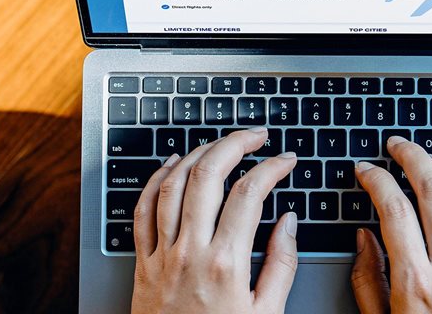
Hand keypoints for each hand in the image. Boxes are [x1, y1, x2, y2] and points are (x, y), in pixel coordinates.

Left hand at [131, 127, 298, 313]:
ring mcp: (162, 253)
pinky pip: (142, 209)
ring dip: (198, 153)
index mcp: (226, 263)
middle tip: (256, 135)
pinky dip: (156, 179)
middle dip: (235, 143)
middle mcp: (191, 251)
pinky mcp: (142, 261)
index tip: (286, 160)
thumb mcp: (267, 312)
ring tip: (220, 143)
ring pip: (173, 183)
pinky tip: (172, 164)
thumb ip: (282, 263)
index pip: (250, 193)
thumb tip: (288, 221)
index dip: (272, 167)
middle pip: (209, 175)